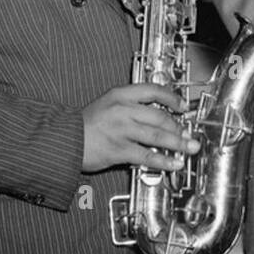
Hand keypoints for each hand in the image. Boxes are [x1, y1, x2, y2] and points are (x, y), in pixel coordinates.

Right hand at [81, 84, 200, 172]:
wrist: (64, 140)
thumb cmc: (87, 123)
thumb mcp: (108, 104)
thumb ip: (131, 106)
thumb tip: (157, 116)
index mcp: (120, 94)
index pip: (153, 90)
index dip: (172, 97)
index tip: (183, 105)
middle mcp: (123, 110)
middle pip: (159, 116)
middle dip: (179, 126)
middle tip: (189, 133)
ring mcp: (121, 130)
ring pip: (157, 136)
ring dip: (177, 143)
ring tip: (189, 148)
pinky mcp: (118, 150)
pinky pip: (147, 155)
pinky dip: (163, 160)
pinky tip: (174, 163)